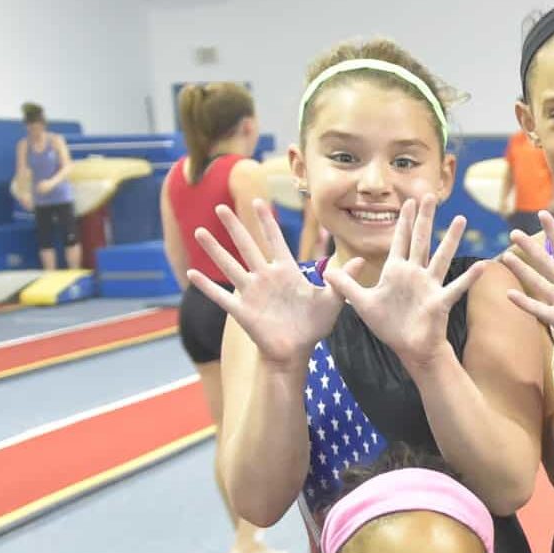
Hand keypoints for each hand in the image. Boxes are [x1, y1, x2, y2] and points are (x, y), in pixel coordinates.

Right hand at [185, 198, 340, 370]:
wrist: (297, 351)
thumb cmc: (313, 326)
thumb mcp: (332, 301)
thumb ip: (342, 279)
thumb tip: (361, 259)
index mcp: (286, 272)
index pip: (275, 241)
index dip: (267, 222)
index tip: (259, 201)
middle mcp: (265, 278)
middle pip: (247, 246)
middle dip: (235, 227)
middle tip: (221, 206)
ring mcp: (252, 293)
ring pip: (230, 266)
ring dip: (215, 250)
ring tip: (199, 231)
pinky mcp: (243, 311)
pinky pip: (222, 297)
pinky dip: (208, 286)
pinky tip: (192, 274)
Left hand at [323, 195, 484, 369]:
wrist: (410, 349)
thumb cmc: (389, 327)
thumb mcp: (361, 304)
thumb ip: (345, 286)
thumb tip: (325, 271)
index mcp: (396, 271)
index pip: (400, 240)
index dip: (403, 220)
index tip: (407, 201)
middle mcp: (415, 273)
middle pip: (421, 239)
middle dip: (424, 217)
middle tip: (429, 195)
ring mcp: (429, 286)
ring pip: (441, 257)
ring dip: (451, 239)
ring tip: (461, 219)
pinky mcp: (440, 301)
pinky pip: (456, 287)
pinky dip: (469, 277)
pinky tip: (483, 265)